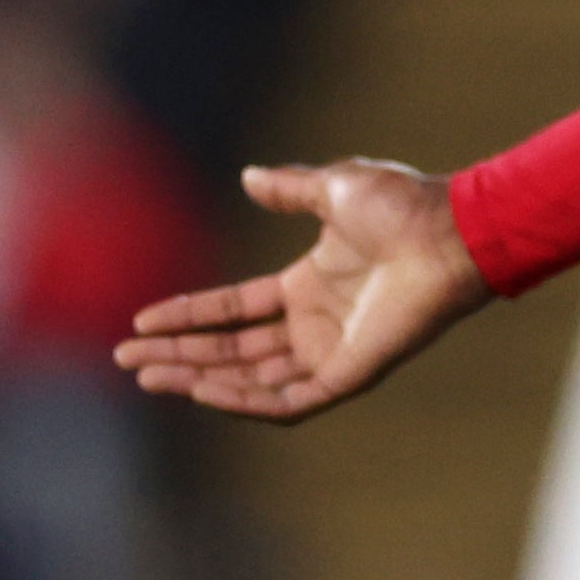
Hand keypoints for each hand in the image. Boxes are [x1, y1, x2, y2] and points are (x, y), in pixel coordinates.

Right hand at [115, 159, 491, 419]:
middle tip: (128, 357)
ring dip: (199, 378)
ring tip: (149, 375)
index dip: (189, 316)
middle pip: (233, 350)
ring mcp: (332, 351)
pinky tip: (203, 390)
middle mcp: (316, 323)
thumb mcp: (334, 187)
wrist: (452, 230)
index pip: (234, 311)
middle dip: (179, 354)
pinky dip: (245, 400)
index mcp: (310, 285)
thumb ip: (290, 190)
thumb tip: (249, 178)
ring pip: (251, 379)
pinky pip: (289, 401)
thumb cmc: (406, 205)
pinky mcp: (350, 374)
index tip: (143, 319)